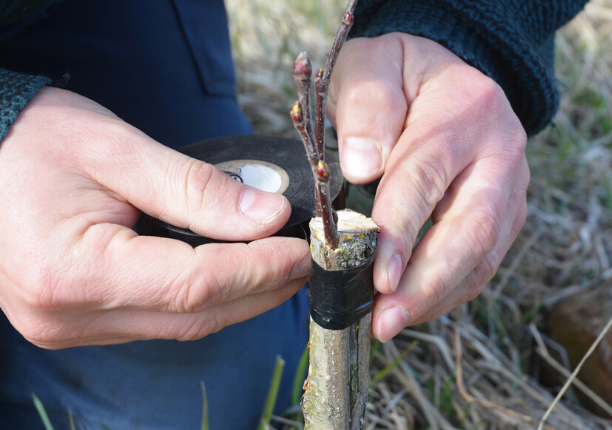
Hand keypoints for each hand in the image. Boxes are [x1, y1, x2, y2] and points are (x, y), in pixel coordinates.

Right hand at [0, 87, 309, 348]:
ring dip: (238, 298)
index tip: (304, 248)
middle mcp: (68, 316)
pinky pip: (158, 321)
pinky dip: (204, 301)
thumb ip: (198, 189)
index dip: (260, 268)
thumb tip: (270, 217)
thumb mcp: (119, 151)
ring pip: (182, 326)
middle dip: (261, 289)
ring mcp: (69, 326)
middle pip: (195, 317)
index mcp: (73, 272)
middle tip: (306, 259)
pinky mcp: (77, 321)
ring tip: (280, 265)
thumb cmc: (31, 141)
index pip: (196, 285)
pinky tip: (233, 273)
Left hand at [329, 33, 528, 340]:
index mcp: (466, 110)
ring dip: (437, 297)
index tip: (377, 275)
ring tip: (390, 323)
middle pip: (473, 229)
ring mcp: (511, 187)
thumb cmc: (400, 73)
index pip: (428, 176)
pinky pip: (483, 262)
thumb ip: (365, 104)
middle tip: (386, 320)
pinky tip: (413, 306)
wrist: (448, 74)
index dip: (401, 230)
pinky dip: (448, 291)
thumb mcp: (373, 64)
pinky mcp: (506, 213)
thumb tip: (363, 166)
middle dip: (428, 283)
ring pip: (483, 256)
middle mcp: (501, 152)